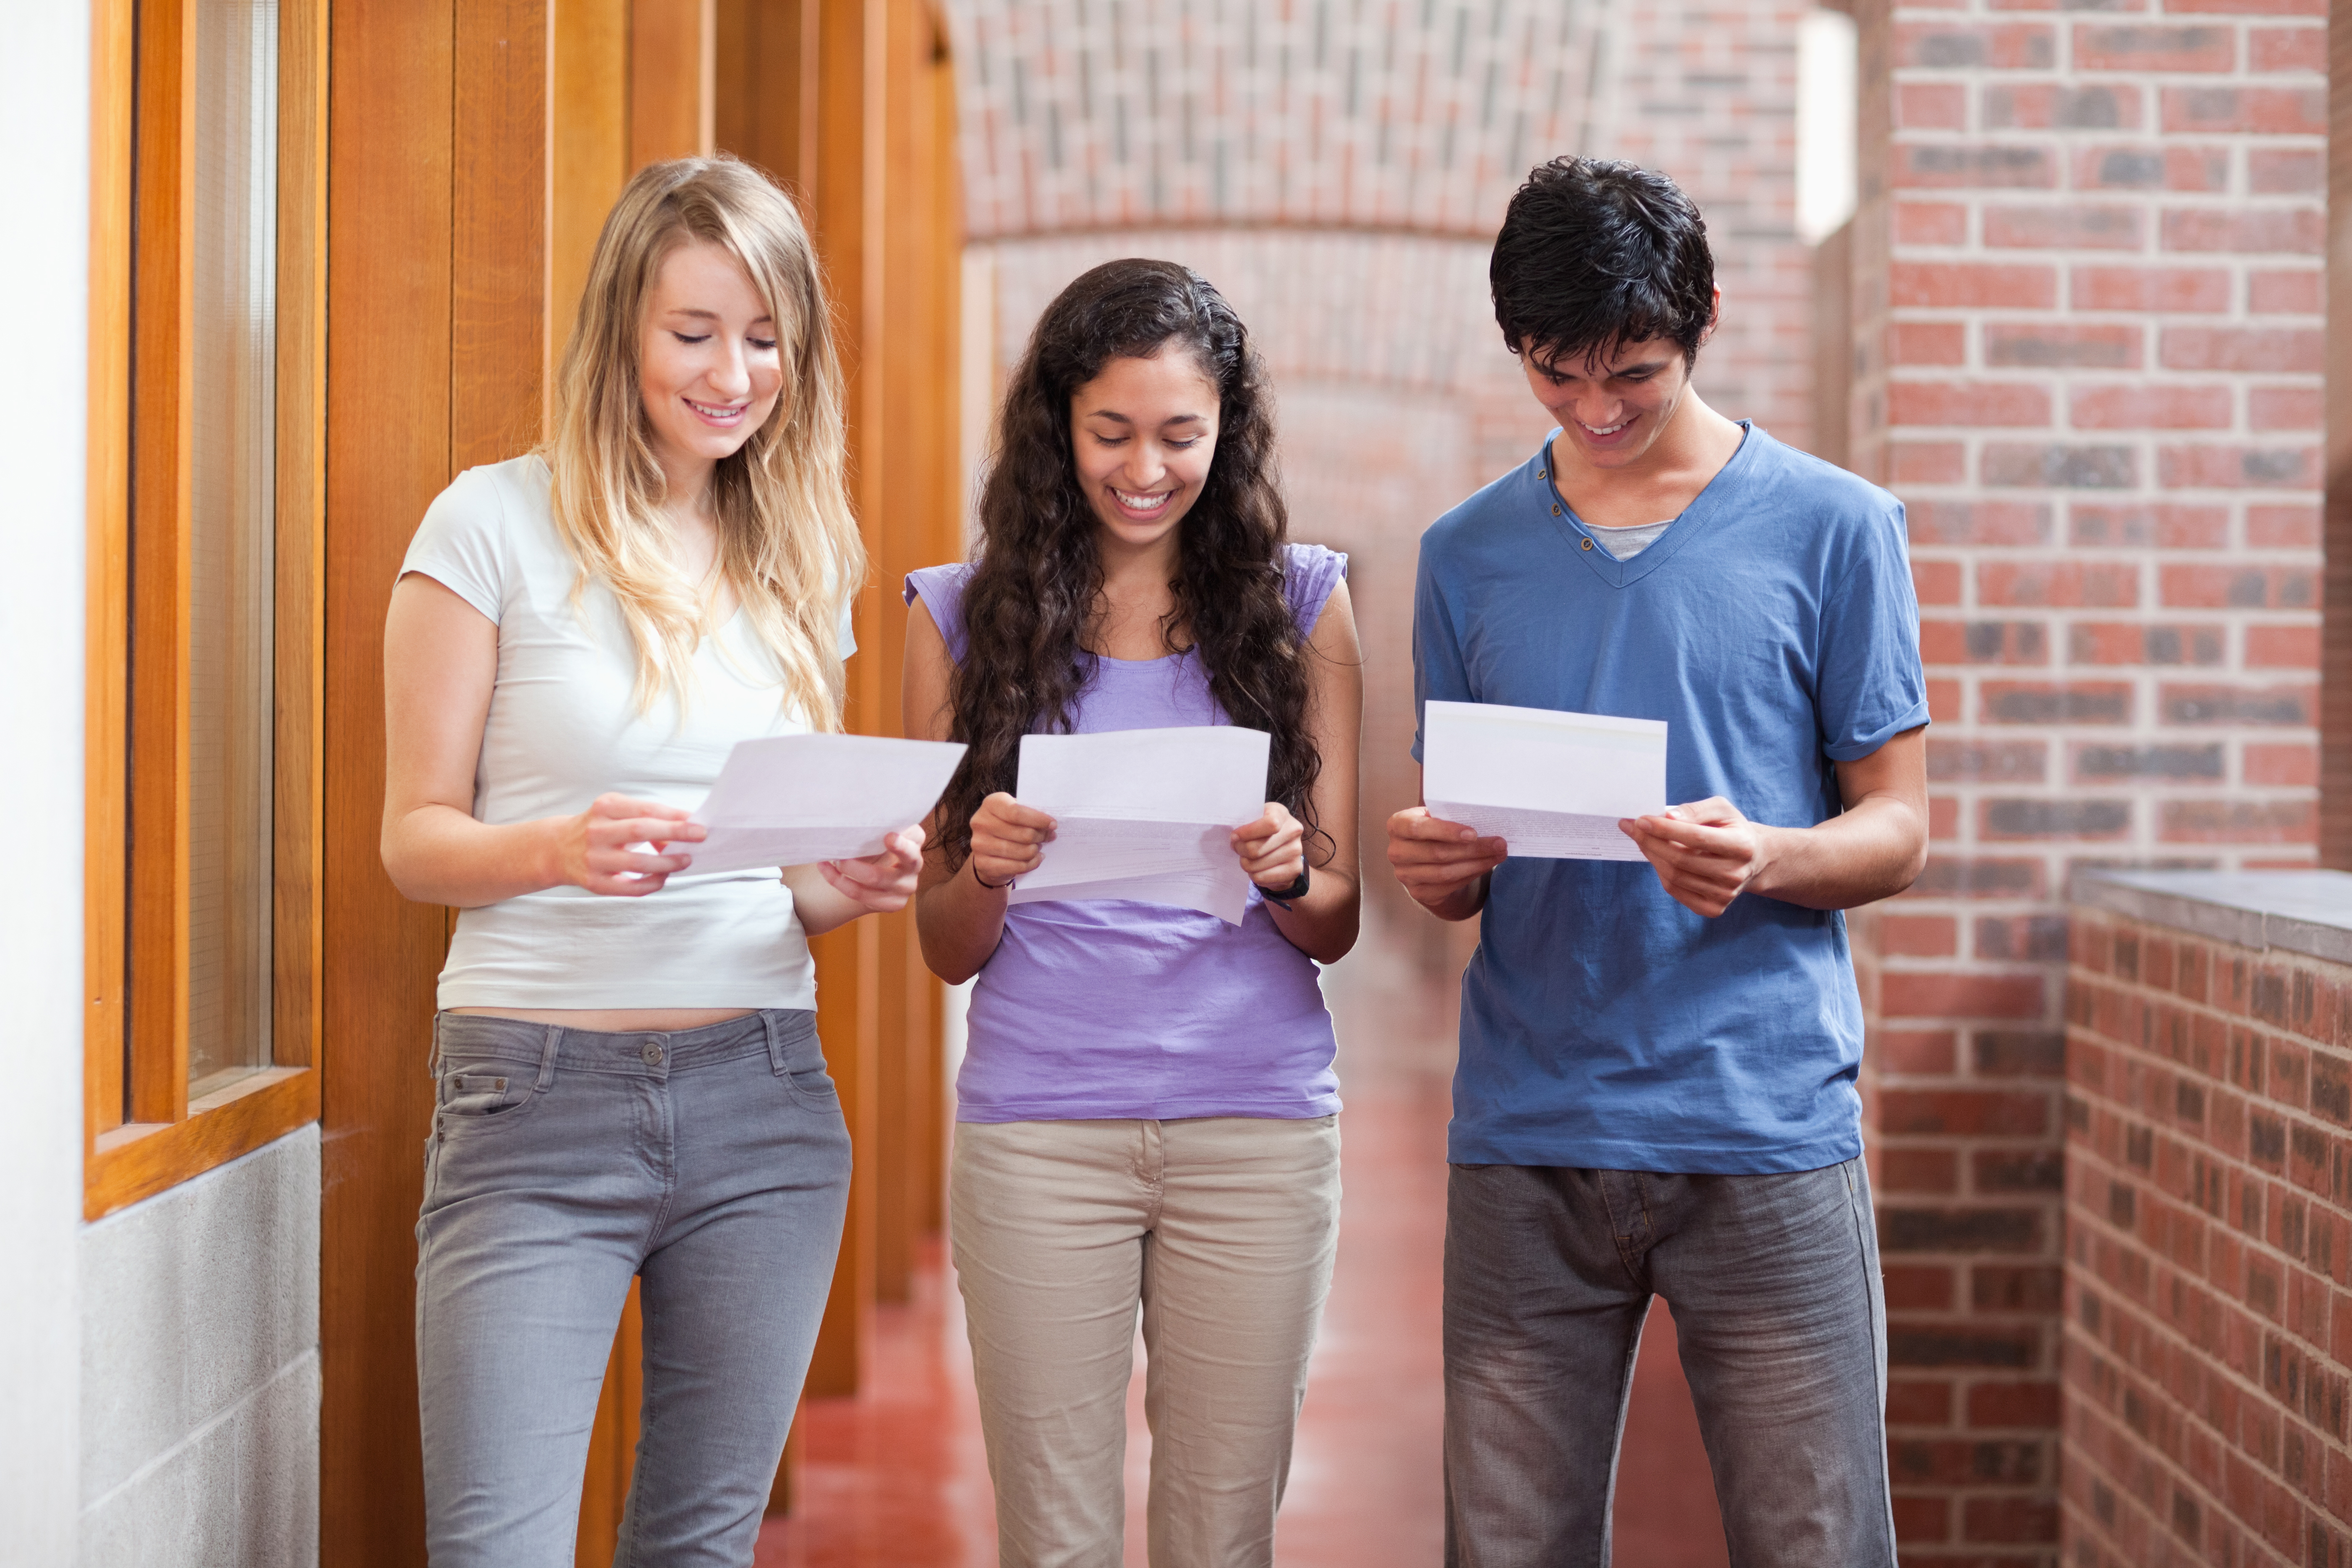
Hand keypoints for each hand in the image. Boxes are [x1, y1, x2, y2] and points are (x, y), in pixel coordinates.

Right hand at [558, 792, 707, 897]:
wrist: (557, 848)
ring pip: (637, 863)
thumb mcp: (616, 812)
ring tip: (685, 860)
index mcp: (605, 807)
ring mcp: (594, 858)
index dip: (673, 816)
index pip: (644, 809)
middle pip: (641, 830)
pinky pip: (629, 887)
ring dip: (667, 863)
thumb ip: (646, 817)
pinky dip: (651, 884)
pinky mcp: (594, 882)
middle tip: (700, 836)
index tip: (697, 821)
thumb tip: (683, 829)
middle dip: (675, 833)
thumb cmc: (598, 827)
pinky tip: (663, 878)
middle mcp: (597, 831)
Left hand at [818, 827, 925, 913]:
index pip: (914, 838)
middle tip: (840, 856)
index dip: (902, 842)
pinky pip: (862, 895)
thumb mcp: (878, 831)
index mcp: (914, 840)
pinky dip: (839, 882)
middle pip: (889, 867)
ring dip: (848, 870)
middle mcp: (915, 864)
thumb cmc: (874, 843)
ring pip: (875, 879)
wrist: (872, 871)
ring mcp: (907, 886)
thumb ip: (873, 826)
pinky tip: (826, 870)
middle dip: (867, 857)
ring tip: (830, 860)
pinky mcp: (894, 904)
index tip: (888, 837)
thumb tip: (850, 821)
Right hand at [969, 792, 1054, 889]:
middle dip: (1041, 836)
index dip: (1038, 819)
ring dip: (1035, 850)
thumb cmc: (1007, 826)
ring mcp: (980, 844)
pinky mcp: (983, 863)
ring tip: (1038, 847)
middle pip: (1023, 833)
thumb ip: (1030, 815)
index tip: (1053, 824)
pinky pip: (1017, 866)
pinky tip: (1036, 858)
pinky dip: (1031, 864)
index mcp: (990, 804)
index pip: (1017, 812)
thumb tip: (1051, 826)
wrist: (986, 849)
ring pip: (1022, 851)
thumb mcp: (1015, 813)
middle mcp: (981, 823)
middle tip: (1047, 837)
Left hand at [1231, 803, 1306, 889]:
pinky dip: (1253, 875)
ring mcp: (1296, 851)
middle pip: (1257, 848)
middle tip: (1238, 849)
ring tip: (1248, 859)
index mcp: (1281, 813)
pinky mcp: (1294, 869)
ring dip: (1245, 863)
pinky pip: (1261, 877)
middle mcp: (1293, 831)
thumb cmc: (1262, 831)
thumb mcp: (1255, 820)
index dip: (1247, 832)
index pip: (1269, 824)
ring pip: (1256, 865)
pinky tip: (1257, 868)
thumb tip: (1235, 839)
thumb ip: (1245, 824)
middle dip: (1240, 850)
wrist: (1283, 848)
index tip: (1234, 836)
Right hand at [1387, 807, 1505, 910]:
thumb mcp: (1434, 818)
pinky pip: (1449, 885)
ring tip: (1498, 855)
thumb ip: (1449, 817)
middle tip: (1499, 844)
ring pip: (1446, 872)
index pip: (1418, 828)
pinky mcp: (1419, 892)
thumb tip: (1485, 819)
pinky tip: (1485, 866)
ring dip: (1477, 864)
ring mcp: (1405, 875)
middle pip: (1438, 853)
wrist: (1423, 859)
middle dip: (1473, 849)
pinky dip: (1471, 875)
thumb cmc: (1432, 831)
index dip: (1446, 831)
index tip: (1473, 833)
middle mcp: (1397, 851)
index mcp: (1398, 825)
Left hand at [1619, 797, 1773, 917]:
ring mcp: (1724, 895)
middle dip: (1650, 841)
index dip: (1665, 829)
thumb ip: (1695, 810)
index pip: (1696, 837)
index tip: (1641, 820)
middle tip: (1632, 828)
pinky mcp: (1712, 908)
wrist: (1751, 859)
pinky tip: (1657, 857)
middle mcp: (1735, 874)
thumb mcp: (1720, 809)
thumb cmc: (1730, 829)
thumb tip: (1668, 816)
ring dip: (1652, 855)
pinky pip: (1675, 890)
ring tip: (1642, 839)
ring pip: (1674, 876)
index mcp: (1742, 846)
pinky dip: (1660, 872)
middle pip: (1680, 859)